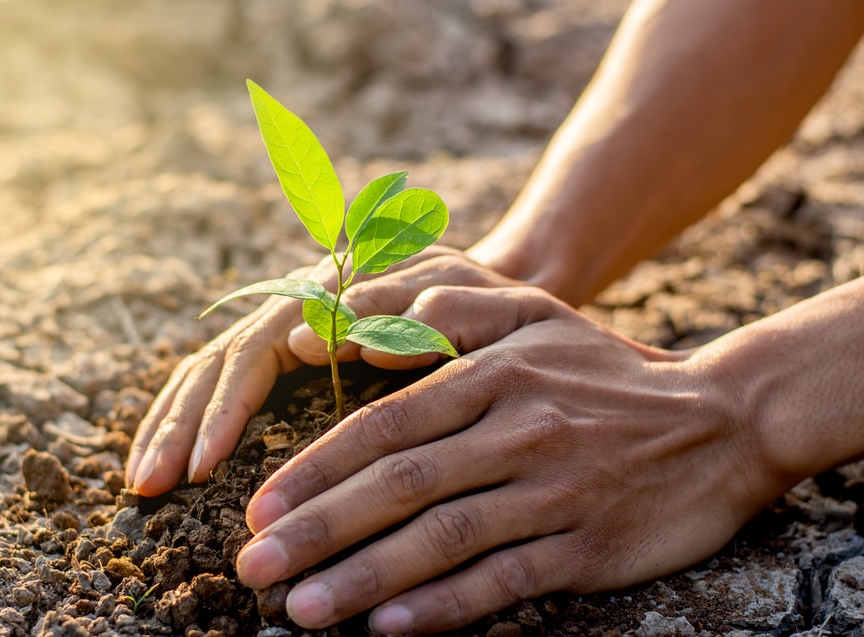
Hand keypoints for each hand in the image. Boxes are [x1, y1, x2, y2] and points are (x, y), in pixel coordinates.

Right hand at [126, 248, 517, 495]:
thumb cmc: (476, 302)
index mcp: (324, 292)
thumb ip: (393, 313)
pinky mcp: (283, 352)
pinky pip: (225, 383)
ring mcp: (282, 326)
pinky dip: (192, 422)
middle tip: (149, 486)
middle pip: (217, 362)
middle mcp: (291, 306)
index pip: (253, 350)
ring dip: (172, 426)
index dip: (226, 407)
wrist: (486, 288)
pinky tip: (171, 461)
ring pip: (210, 372)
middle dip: (179, 425)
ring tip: (141, 484)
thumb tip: (304, 339)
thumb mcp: (454, 298)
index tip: (204, 464)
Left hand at [236, 286, 777, 633]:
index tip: (260, 509)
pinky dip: (444, 606)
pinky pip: (504, 580)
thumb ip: (442, 314)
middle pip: (400, 486)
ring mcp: (554, 493)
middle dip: (318, 530)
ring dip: (364, 578)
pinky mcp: (586, 546)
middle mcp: (519, 431)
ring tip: (300, 609)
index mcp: (495, 376)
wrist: (723, 420)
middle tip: (252, 568)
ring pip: (442, 538)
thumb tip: (348, 337)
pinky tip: (389, 629)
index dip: (316, 470)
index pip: (386, 426)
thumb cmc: (605, 368)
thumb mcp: (534, 315)